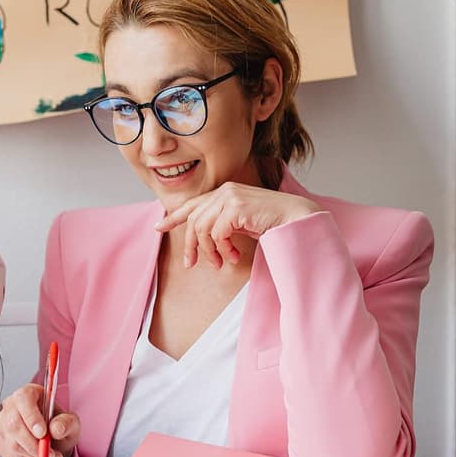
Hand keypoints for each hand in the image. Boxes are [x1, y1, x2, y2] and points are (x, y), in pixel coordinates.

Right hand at [0, 384, 80, 456]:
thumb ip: (66, 423)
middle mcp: (11, 407)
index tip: (42, 433)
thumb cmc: (58, 424)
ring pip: (13, 444)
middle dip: (34, 444)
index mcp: (28, 393)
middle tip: (51, 453)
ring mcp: (3, 426)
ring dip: (34, 456)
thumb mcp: (71, 421)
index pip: (23, 399)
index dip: (31, 417)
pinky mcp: (1, 444)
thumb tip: (55, 429)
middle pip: (13, 424)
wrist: (55, 439)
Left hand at [154, 181, 319, 268]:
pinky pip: (216, 234)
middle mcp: (224, 191)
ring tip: (221, 263)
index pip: (192, 204)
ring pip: (201, 228)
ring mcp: (229, 197)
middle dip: (191, 246)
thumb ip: (220, 224)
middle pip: (193, 220)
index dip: (174, 217)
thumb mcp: (239, 224)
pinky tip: (234, 257)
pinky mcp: (235, 207)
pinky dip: (222, 249)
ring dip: (209, 251)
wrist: (296, 220)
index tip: (159, 227)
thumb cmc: (270, 224)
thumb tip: (200, 239)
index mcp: (224, 192)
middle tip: (192, 265)